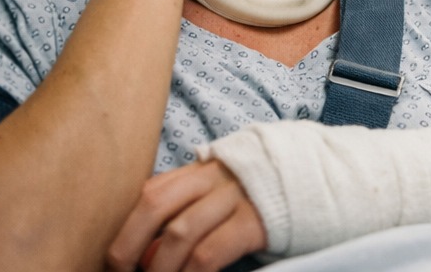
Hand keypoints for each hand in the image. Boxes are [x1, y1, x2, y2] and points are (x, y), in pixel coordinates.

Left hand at [105, 159, 266, 271]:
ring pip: (180, 232)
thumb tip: (143, 252)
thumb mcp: (221, 191)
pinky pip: (210, 253)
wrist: (313, 182)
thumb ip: (187, 205)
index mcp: (202, 168)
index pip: (151, 190)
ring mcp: (236, 196)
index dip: (125, 227)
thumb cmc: (258, 198)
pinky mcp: (255, 222)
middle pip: (156, 204)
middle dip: (128, 245)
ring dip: (159, 268)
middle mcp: (215, 176)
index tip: (116, 261)